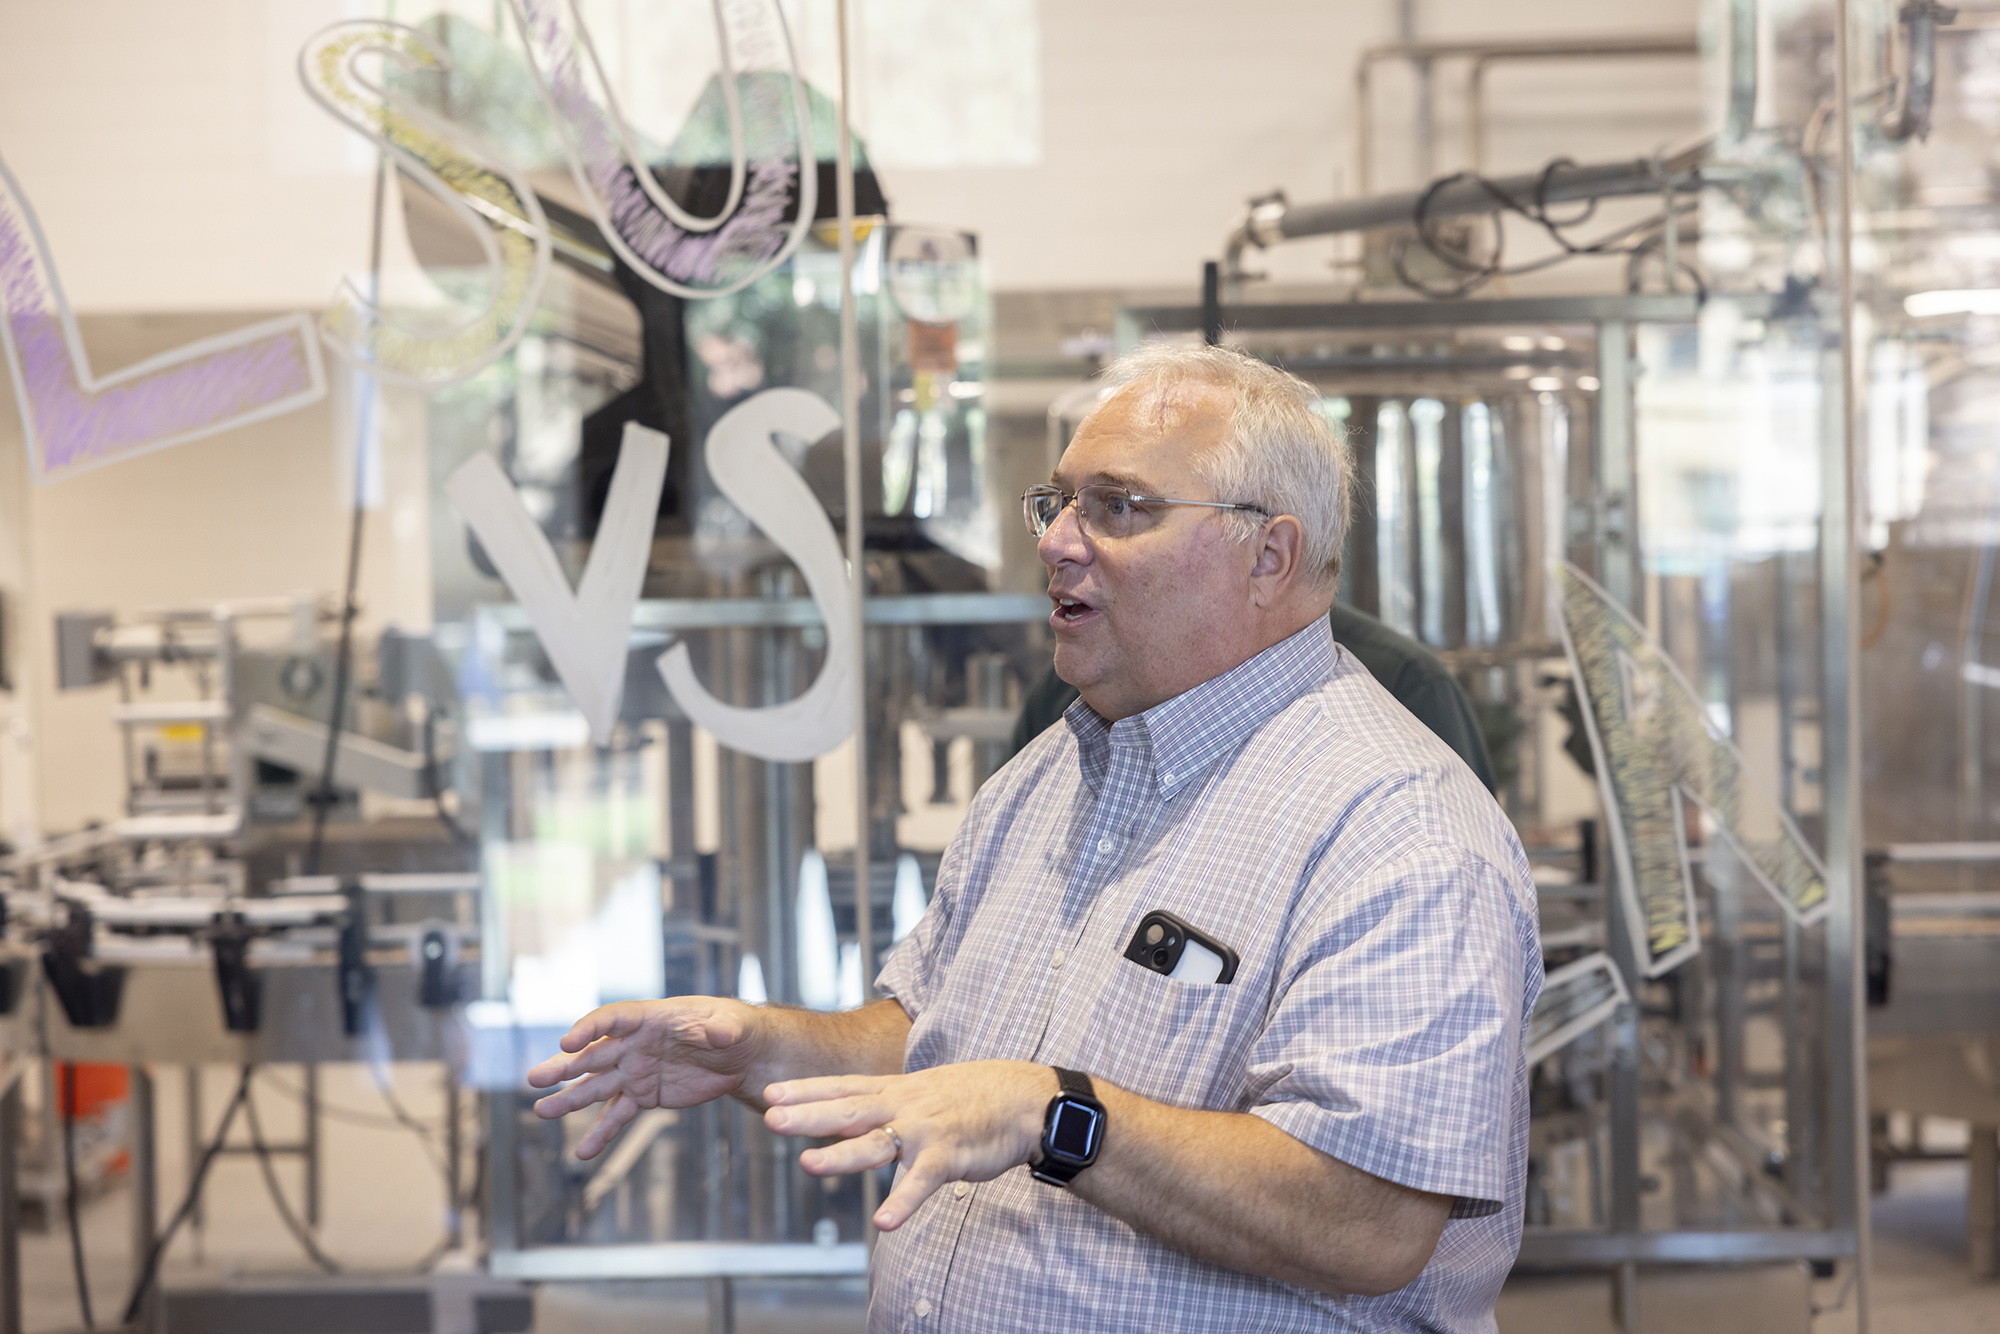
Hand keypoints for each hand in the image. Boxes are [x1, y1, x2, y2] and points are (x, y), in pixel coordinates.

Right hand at [526, 996, 765, 1159]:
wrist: (741, 1056)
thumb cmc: (734, 1027)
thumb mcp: (732, 1023)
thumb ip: (723, 1028)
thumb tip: (720, 1033)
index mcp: (650, 1018)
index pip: (612, 1019)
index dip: (589, 1028)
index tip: (567, 1043)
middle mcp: (635, 1044)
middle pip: (593, 1055)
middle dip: (564, 1067)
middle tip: (535, 1080)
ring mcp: (636, 1071)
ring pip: (598, 1087)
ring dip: (570, 1100)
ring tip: (542, 1112)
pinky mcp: (645, 1096)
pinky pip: (618, 1115)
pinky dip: (602, 1134)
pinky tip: (583, 1152)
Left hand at [762, 1061, 1058, 1229]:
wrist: (1027, 1100)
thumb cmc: (975, 1096)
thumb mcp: (926, 1090)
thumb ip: (892, 1101)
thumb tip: (861, 1111)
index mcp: (897, 1090)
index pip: (845, 1087)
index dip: (808, 1091)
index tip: (772, 1094)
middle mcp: (905, 1106)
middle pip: (849, 1110)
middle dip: (809, 1114)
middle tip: (770, 1118)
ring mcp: (926, 1130)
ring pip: (878, 1143)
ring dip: (843, 1155)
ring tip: (809, 1165)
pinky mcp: (949, 1156)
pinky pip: (922, 1182)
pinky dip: (904, 1202)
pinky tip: (884, 1223)